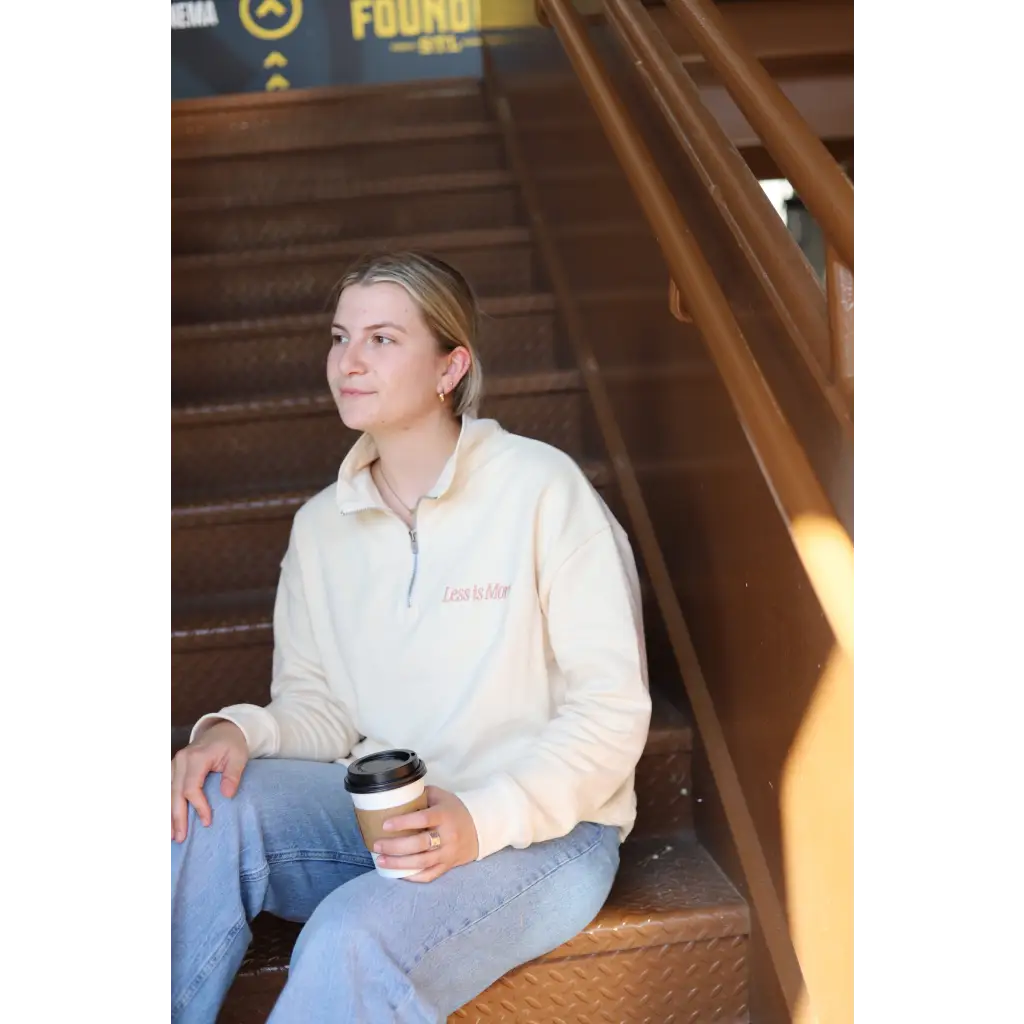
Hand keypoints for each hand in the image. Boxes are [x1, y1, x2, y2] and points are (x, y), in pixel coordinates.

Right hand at [169, 720, 248, 843]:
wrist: (223, 730)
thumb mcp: (238, 756)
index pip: (192, 788)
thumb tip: (227, 795)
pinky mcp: (177, 769)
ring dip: (172, 814)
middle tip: (180, 838)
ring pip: (171, 793)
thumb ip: (233, 774)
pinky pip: (173, 789)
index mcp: (197, 757)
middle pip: (177, 793)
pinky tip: (174, 820)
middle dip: (178, 817)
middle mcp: (182, 761)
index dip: (198, 806)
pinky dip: (173, 805)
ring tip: (175, 835)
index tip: (207, 822)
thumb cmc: (232, 744)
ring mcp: (177, 764)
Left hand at [374, 785, 479, 882]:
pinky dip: (413, 877)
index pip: (422, 819)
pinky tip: (397, 874)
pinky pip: (429, 875)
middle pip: (419, 844)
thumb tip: (396, 795)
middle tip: (377, 845)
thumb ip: (420, 795)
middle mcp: (447, 836)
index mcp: (444, 815)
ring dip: (399, 864)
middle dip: (395, 847)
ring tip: (381, 861)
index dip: (403, 822)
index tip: (385, 824)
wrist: (478, 828)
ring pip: (422, 862)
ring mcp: (448, 853)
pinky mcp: (448, 866)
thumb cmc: (453, 809)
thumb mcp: (440, 796)